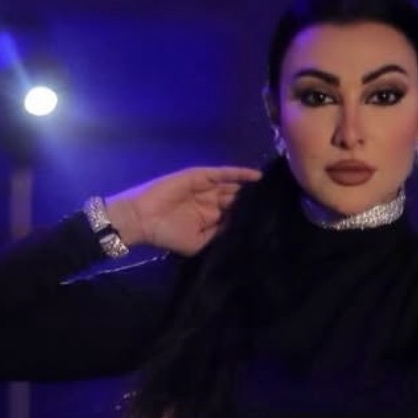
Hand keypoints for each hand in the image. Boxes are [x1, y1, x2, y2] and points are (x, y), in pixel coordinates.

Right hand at [105, 165, 262, 255]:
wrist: (143, 220)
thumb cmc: (167, 235)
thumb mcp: (198, 243)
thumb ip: (219, 235)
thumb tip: (241, 230)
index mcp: (208, 219)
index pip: (233, 216)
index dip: (248, 216)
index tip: (269, 219)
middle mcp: (208, 202)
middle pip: (235, 199)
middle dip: (251, 200)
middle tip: (274, 201)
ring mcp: (204, 188)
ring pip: (231, 186)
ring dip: (248, 187)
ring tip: (269, 188)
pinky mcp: (199, 176)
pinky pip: (222, 174)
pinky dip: (238, 174)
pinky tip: (255, 176)